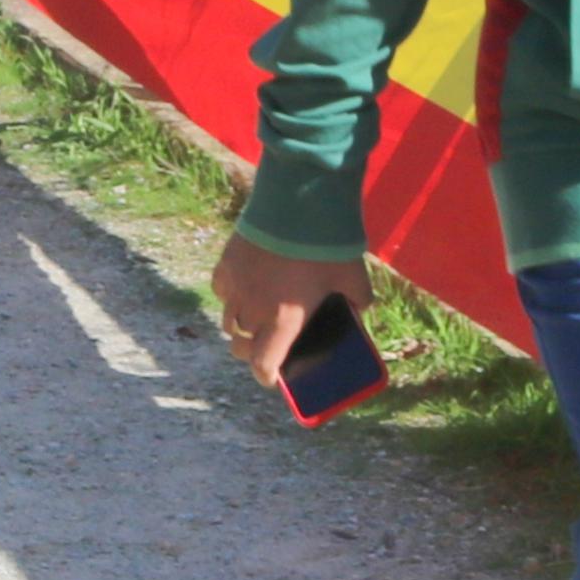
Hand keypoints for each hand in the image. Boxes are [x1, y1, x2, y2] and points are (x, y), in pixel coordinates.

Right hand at [210, 229, 370, 390]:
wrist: (299, 202)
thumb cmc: (329, 245)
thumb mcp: (354, 279)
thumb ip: (356, 301)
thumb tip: (357, 308)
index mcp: (284, 320)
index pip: (262, 364)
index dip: (266, 376)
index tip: (272, 377)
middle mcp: (254, 309)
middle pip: (239, 345)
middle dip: (251, 351)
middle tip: (266, 344)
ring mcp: (236, 286)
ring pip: (228, 319)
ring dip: (241, 324)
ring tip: (256, 313)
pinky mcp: (227, 262)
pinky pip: (222, 289)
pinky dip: (230, 294)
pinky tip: (244, 285)